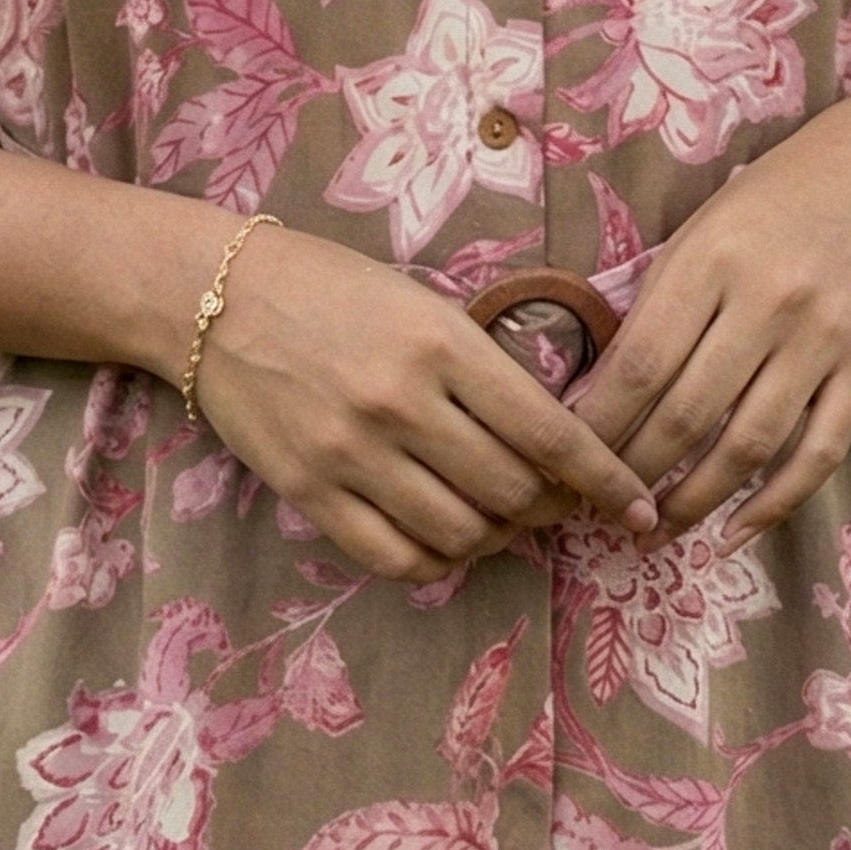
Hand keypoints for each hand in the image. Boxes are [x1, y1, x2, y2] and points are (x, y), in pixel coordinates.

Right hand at [193, 226, 660, 586]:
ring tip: (500, 519)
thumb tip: (553, 443)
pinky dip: (439, 562)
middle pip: (513, 493)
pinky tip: (448, 542)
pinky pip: (396, 559)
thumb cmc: (328, 287)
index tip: (639, 506)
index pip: (550, 433)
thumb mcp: (422, 303)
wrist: (211, 296)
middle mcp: (400, 403)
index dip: (607, 480)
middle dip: (554, 510)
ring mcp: (351, 454)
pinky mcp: (309, 492)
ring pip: (462, 533)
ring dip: (498, 538)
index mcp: (441, 343)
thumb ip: (483, 368)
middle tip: (560, 504)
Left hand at [557, 91, 850, 547]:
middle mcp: (769, 301)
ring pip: (746, 447)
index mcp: (711, 258)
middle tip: (600, 505)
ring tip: (654, 531)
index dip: (596, 427)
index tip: (565, 461)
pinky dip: (773, 505)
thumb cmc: (772, 200)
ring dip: (693, 501)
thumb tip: (594, 397)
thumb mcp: (700, 229)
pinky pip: (818, 454)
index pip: (638, 366)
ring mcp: (825, 339)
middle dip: (632, 473)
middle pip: (685, 415)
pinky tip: (733, 532)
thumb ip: (657, 305)